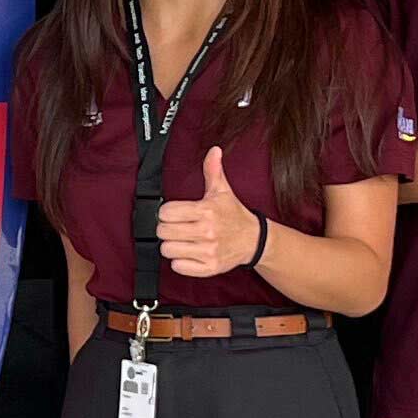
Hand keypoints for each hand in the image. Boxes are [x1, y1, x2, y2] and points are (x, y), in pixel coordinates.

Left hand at [156, 148, 261, 277]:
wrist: (254, 240)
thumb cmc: (233, 214)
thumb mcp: (223, 190)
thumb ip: (213, 170)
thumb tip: (214, 150)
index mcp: (206, 210)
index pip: (166, 212)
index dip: (167, 212)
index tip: (175, 213)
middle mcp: (206, 231)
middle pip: (163, 231)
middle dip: (167, 229)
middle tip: (178, 227)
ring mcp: (208, 251)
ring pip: (168, 249)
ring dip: (172, 245)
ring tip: (182, 240)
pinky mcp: (209, 267)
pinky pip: (178, 267)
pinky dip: (180, 262)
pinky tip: (188, 253)